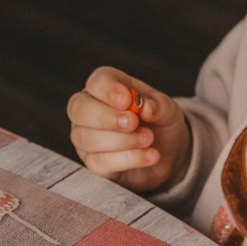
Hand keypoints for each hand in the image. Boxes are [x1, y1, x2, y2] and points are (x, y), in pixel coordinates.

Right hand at [67, 66, 188, 192]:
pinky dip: (128, 159)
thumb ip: (158, 106)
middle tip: (133, 122)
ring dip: (122, 140)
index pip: (96, 82)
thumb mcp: (168, 110)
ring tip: (148, 139)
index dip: (108, 90)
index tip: (127, 99)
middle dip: (106, 117)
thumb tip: (145, 107)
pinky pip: (99, 162)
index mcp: (106, 87)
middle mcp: (89, 110)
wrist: (168, 153)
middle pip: (79, 109)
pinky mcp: (93, 163)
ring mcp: (86, 137)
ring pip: (87, 138)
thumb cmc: (160, 122)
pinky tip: (149, 156)